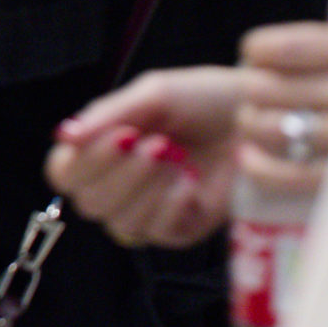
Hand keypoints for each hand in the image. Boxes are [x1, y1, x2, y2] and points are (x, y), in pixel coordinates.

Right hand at [47, 64, 243, 247]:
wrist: (263, 116)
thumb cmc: (206, 98)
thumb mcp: (154, 94)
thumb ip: (107, 114)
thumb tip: (64, 135)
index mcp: (104, 148)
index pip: (65, 173)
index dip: (83, 162)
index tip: (120, 135)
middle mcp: (120, 184)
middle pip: (88, 202)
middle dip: (118, 173)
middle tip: (155, 142)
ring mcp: (150, 211)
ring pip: (120, 222)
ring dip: (144, 188)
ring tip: (176, 156)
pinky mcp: (183, 230)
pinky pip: (158, 232)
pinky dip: (170, 204)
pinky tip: (190, 180)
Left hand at [236, 21, 327, 199]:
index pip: (314, 44)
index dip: (271, 47)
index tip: (251, 50)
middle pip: (289, 88)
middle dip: (254, 89)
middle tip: (247, 93)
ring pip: (290, 130)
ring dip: (255, 126)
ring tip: (247, 122)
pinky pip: (302, 176)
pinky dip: (266, 170)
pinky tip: (248, 160)